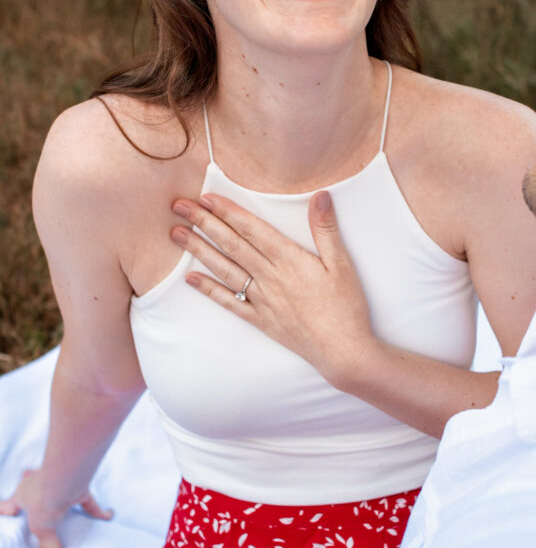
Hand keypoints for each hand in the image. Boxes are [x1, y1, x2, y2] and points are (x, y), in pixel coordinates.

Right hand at [0, 468, 112, 547]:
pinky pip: (90, 502)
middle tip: (33, 487)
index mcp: (22, 495)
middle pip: (32, 486)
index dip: (4, 508)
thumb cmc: (43, 501)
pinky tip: (110, 516)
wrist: (64, 480)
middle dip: (32, 485)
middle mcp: (38, 484)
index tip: (5, 510)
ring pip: (62, 491)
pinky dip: (100, 511)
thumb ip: (46, 547)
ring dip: (67, 498)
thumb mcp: (41, 529)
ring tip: (71, 509)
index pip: (8, 504)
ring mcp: (59, 483)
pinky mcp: (79, 486)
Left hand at [171, 190, 372, 386]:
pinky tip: (190, 279)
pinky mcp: (260, 320)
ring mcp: (262, 300)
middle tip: (179, 207)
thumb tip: (320, 196)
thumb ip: (326, 229)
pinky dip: (208, 290)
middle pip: (231, 245)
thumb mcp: (342, 264)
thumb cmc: (346, 307)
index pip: (252, 229)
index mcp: (290, 260)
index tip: (206, 197)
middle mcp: (270, 278)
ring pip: (224, 270)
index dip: (227, 211)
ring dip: (199, 250)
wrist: (343, 351)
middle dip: (204, 223)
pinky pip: (229, 302)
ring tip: (176, 234)